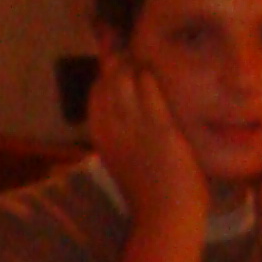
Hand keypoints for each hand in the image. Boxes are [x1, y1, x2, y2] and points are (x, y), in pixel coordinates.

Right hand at [85, 57, 209, 224]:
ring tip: (147, 57)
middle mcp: (110, 129)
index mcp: (101, 137)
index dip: (107, 72)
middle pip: (107, 80)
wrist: (165, 217)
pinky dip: (150, 76)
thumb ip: (122, 136)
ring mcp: (133, 128)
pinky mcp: (158, 130)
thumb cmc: (151, 192)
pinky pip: (149, 90)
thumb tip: (125, 119)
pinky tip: (155, 73)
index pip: (97, 92)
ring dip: (134, 62)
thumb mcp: (126, 161)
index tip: (117, 55)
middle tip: (131, 44)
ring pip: (123, 78)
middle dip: (118, 58)